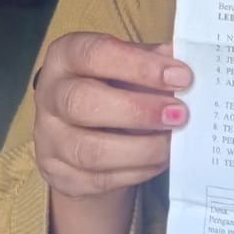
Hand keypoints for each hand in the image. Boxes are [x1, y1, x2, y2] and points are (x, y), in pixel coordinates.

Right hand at [33, 32, 192, 200]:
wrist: (84, 134)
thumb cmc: (112, 88)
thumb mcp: (129, 65)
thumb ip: (154, 61)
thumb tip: (184, 64)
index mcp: (65, 57)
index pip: (95, 54)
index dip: (140, 66)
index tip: (182, 77)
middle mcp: (49, 95)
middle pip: (82, 103)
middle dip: (138, 111)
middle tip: (179, 114)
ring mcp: (49, 139)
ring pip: (91, 150)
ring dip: (142, 148)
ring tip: (173, 141)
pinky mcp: (60, 175)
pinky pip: (101, 179)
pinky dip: (138, 170)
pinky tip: (160, 159)